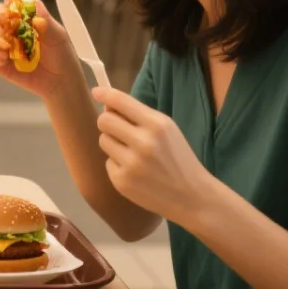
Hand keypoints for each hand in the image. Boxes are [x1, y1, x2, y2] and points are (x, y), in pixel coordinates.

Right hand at [0, 0, 80, 96]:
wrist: (61, 82)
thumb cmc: (62, 55)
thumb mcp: (58, 36)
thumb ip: (46, 21)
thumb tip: (34, 3)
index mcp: (25, 18)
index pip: (11, 1)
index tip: (11, 4)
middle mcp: (12, 30)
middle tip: (4, 28)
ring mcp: (6, 47)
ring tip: (5, 47)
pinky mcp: (2, 65)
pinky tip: (4, 59)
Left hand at [90, 87, 221, 225]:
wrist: (191, 196)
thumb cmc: (179, 158)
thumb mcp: (168, 130)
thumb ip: (140, 116)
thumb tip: (108, 105)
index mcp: (157, 125)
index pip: (122, 102)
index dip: (105, 94)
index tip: (96, 92)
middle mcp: (143, 142)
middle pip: (104, 121)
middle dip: (108, 122)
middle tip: (119, 130)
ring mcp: (131, 163)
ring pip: (104, 140)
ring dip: (114, 144)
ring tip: (132, 153)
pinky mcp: (122, 181)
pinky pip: (108, 162)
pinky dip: (118, 165)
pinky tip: (135, 172)